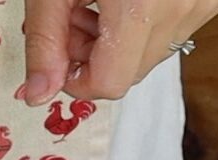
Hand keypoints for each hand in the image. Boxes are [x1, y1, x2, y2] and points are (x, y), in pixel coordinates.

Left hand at [23, 0, 217, 104]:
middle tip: (72, 15)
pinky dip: (146, 19)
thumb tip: (37, 92)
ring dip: (119, 39)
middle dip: (94, 55)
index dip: (77, 78)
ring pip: (151, 51)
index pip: (110, 83)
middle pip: (130, 71)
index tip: (60, 56)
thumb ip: (45, 40)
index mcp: (141, 7)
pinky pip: (173, 25)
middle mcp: (180, 6)